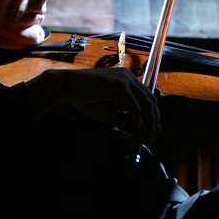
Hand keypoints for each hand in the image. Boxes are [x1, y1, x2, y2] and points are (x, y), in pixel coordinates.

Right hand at [26, 67, 160, 154]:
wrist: (64, 87)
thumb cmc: (83, 98)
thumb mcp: (108, 113)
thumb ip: (124, 120)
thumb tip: (138, 134)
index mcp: (127, 79)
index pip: (147, 97)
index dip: (153, 115)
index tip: (154, 131)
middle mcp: (129, 77)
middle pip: (150, 101)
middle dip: (153, 122)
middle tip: (151, 140)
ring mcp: (125, 80)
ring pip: (145, 106)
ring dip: (147, 126)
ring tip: (144, 141)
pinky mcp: (119, 86)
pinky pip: (135, 109)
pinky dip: (136, 125)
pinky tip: (134, 137)